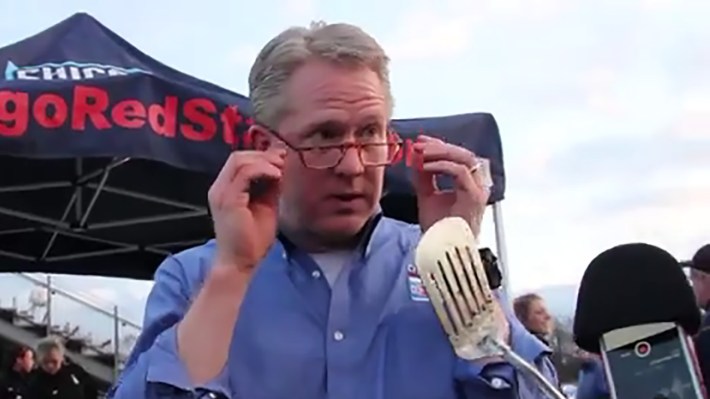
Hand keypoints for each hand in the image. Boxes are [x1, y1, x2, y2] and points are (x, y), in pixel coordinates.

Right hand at [207, 149, 285, 271]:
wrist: (241, 263)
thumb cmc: (252, 239)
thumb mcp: (266, 205)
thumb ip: (270, 186)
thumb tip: (280, 167)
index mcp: (226, 189)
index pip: (239, 161)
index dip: (261, 155)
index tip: (281, 157)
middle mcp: (219, 188)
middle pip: (238, 156)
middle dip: (263, 155)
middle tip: (283, 160)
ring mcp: (221, 193)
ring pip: (240, 160)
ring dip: (264, 161)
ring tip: (280, 168)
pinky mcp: (229, 200)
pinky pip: (245, 173)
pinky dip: (262, 170)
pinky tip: (276, 176)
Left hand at [413, 135, 489, 235]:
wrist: (442, 249)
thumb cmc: (439, 229)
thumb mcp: (427, 196)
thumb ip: (424, 177)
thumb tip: (417, 158)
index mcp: (470, 184)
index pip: (459, 157)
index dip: (440, 146)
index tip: (421, 142)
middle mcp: (478, 185)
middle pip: (463, 154)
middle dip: (439, 146)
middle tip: (420, 144)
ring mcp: (478, 190)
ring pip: (465, 158)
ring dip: (441, 152)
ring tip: (422, 152)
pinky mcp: (474, 197)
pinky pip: (460, 172)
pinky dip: (442, 165)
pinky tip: (426, 166)